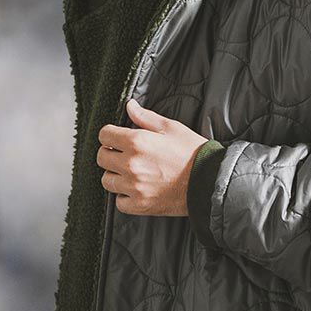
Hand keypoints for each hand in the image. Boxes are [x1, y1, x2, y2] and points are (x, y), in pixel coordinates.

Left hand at [96, 97, 208, 215]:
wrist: (209, 181)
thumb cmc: (193, 153)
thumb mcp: (171, 128)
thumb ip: (146, 117)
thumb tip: (129, 106)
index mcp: (137, 141)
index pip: (104, 135)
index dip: (111, 134)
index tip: (119, 138)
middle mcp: (131, 164)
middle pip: (101, 157)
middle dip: (110, 153)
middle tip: (124, 155)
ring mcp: (134, 187)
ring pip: (107, 180)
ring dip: (116, 175)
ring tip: (130, 173)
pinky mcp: (140, 205)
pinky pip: (119, 202)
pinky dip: (124, 196)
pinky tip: (136, 189)